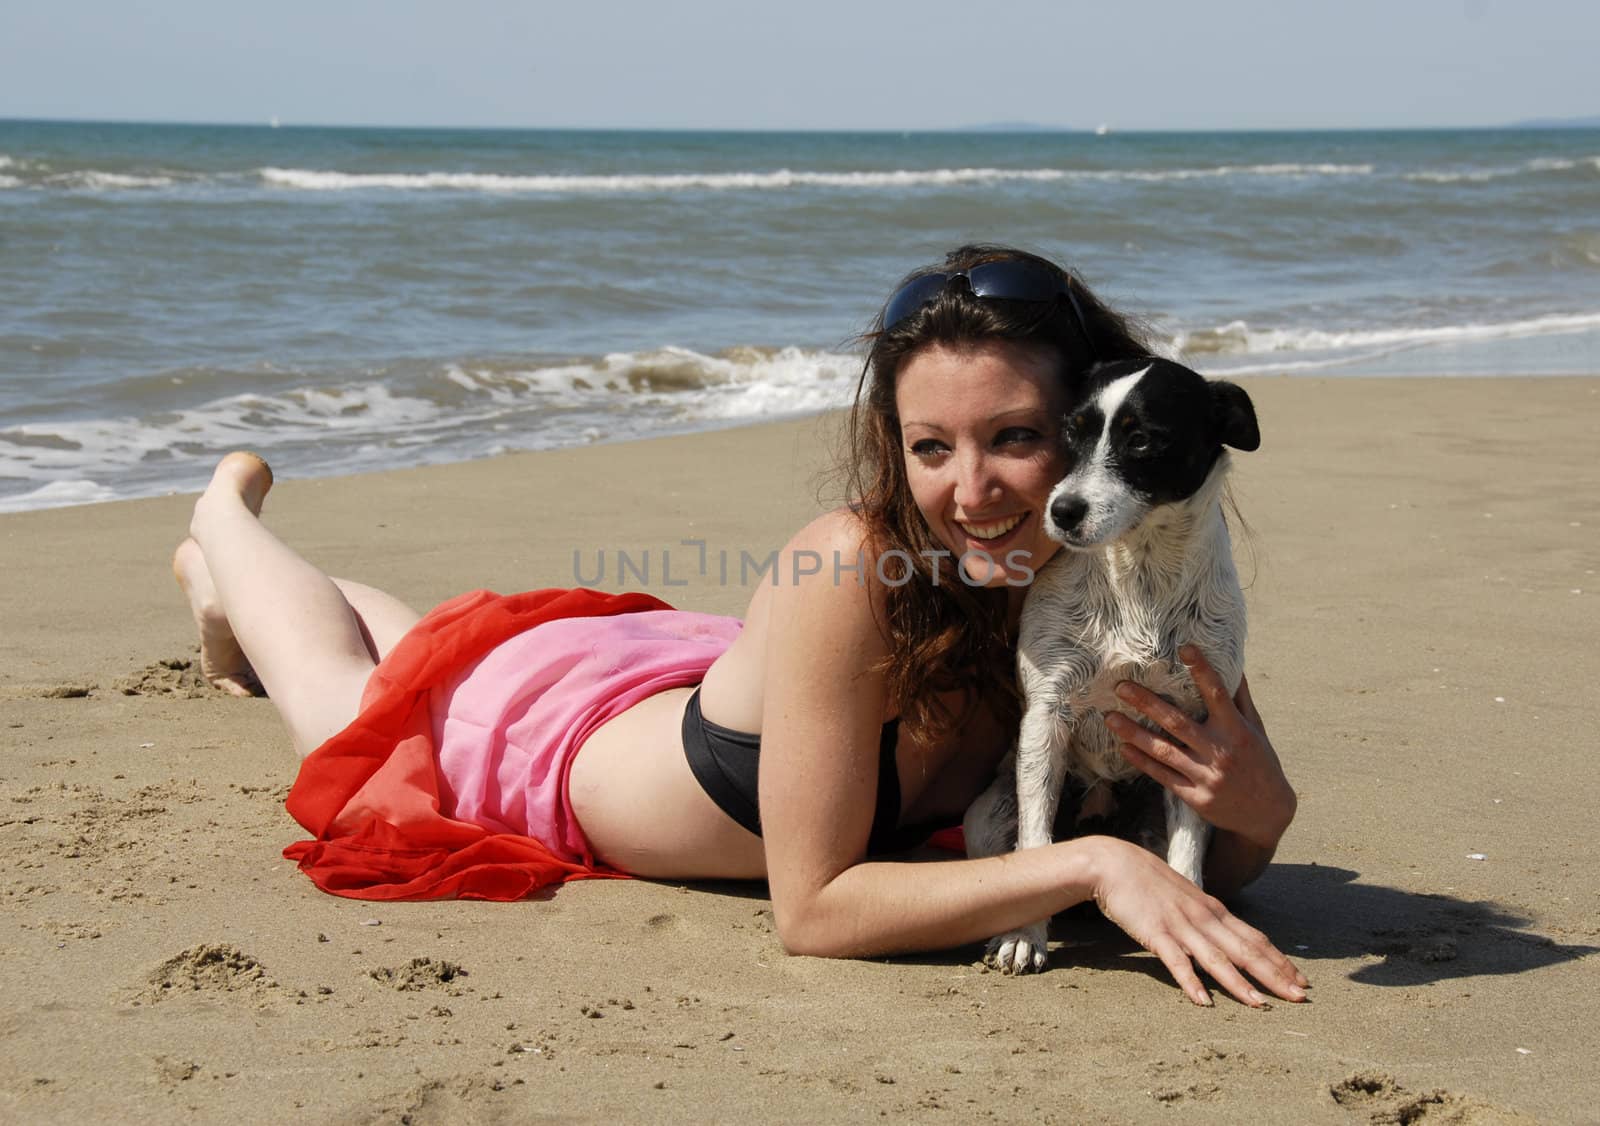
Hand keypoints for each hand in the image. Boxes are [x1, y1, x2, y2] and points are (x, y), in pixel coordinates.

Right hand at [1087, 835, 1307, 1006]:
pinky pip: (1176, 961)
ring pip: (1216, 958)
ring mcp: (1180, 925)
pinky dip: (1191, 982)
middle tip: (1300, 997)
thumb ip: (1204, 914)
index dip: (1279, 960)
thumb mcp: (1185, 895)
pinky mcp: (1155, 933)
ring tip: (1261, 1005)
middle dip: (1274, 975)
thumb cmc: (1148, 880)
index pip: (1254, 938)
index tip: (1300, 979)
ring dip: (1240, 983)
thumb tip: (1222, 931)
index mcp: (1212, 909)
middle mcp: (1203, 917)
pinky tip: (1204, 1001)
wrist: (1113, 862)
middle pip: (1245, 950)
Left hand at [1104, 647, 1294, 849]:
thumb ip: (1241, 699)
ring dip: (1134, 733)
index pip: (1217, 694)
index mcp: (1236, 730)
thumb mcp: (1256, 730)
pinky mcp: (1195, 797)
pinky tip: (1124, 747)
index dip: (1202, 670)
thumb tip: (1234, 665)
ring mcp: (1206, 776)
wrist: (1266, 814)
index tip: (1185, 648)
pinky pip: (1164, 776)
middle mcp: (1220, 751)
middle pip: (1178, 722)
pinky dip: (1143, 762)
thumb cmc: (1260, 763)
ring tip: (1110, 718)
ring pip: (1164, 751)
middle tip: (1121, 686)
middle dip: (1147, 703)